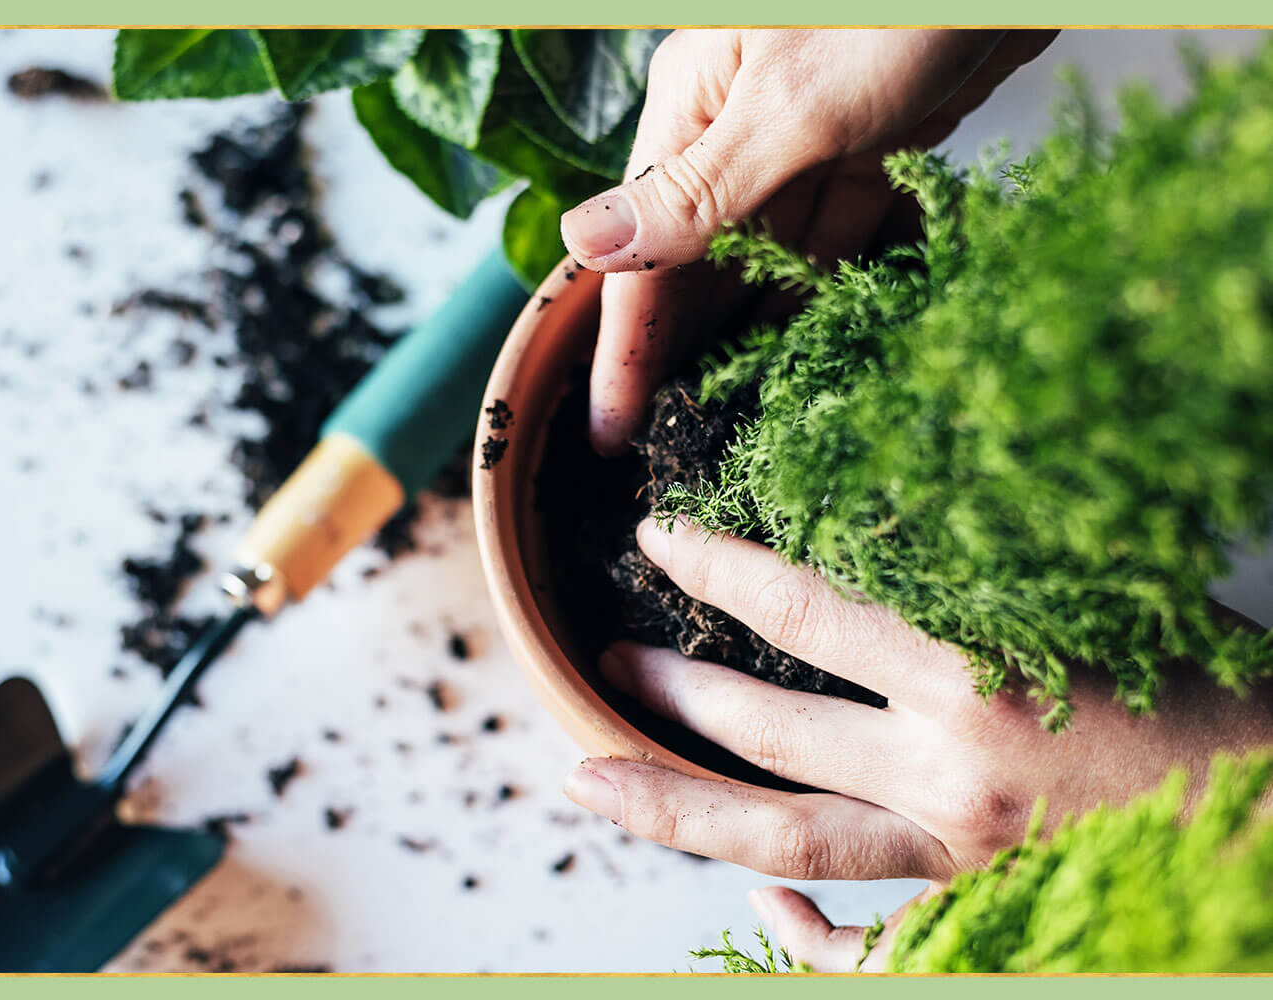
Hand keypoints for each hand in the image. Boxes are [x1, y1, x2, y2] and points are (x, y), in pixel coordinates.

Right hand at [561, 28, 1055, 454]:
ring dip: (748, 323)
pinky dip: (820, 282)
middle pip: (695, 258)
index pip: (641, 250)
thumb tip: (583, 244)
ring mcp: (804, 135)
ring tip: (731, 407)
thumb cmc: (894, 10)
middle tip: (672, 436)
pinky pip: (832, 231)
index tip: (615, 429)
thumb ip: (695, 191)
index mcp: (693, 107)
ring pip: (763, 250)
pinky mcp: (871, 140)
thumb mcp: (787, 109)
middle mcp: (737, 124)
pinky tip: (808, 338)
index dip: (624, 346)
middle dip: (682, 345)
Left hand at [563, 518, 1272, 969]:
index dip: (714, 566)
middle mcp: (951, 773)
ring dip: (675, 807)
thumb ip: (977, 567)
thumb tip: (872, 509)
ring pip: (784, 840)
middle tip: (603, 663)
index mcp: (976, 674)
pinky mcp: (986, 917)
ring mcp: (961, 860)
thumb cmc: (1206, 689)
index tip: (656, 537)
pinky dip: (805, 939)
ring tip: (591, 779)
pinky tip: (757, 905)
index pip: (802, 609)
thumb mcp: (1089, 595)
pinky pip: (870, 952)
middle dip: (669, 692)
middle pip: (765, 731)